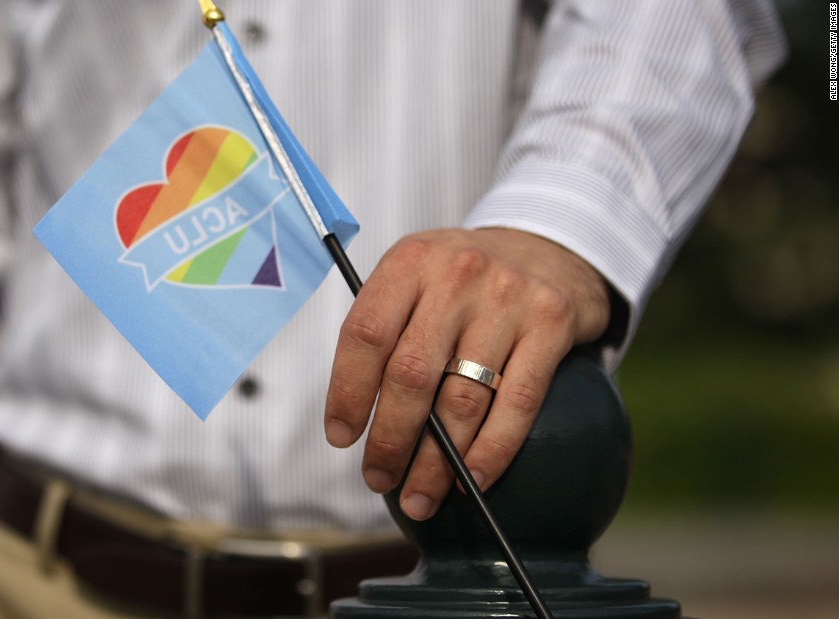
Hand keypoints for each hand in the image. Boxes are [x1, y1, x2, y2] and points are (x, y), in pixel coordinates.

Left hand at [324, 228, 610, 520]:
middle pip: (411, 374)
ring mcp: (508, 297)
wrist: (547, 248)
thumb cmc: (463, 282)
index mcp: (410, 261)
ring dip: (438, 461)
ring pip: (462, 398)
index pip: (365, 333)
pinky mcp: (552, 322)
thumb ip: (387, 330)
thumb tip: (357, 420)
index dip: (346, 392)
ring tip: (420, 497)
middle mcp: (457, 274)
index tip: (341, 438)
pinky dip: (492, 451)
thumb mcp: (417, 278)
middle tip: (378, 479)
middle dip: (390, 440)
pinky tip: (472, 480)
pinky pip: (517, 403)